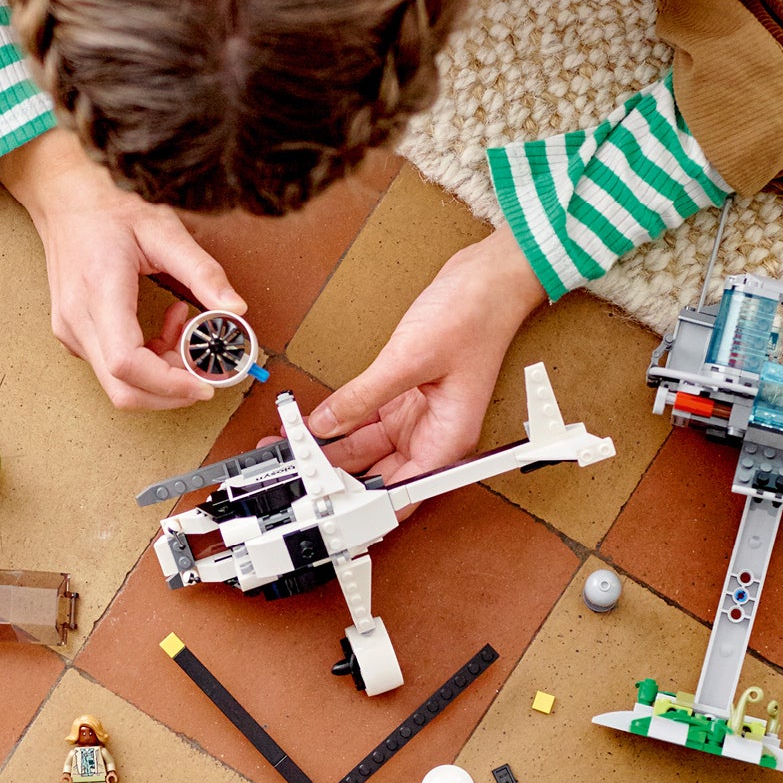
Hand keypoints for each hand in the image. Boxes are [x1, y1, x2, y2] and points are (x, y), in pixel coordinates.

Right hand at [0, 130, 244, 409]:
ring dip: (163, 374)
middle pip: (123, 389)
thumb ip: (202, 271)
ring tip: (185, 330)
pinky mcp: (75, 335)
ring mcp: (71, 332)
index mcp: (99, 292)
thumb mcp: (164, 230)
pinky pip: (114, 369)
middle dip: (171, 390)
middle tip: (206, 369)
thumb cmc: (110, 209)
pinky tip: (166, 328)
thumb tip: (235, 308)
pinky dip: (149, 363)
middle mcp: (78, 320)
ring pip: (120, 385)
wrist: (66, 198)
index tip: (203, 384)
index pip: (127, 364)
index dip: (168, 384)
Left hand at [306, 226, 546, 481]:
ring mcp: (419, 416)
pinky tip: (312, 424)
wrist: (489, 279)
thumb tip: (327, 424)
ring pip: (368, 447)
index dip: (364, 504)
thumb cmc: (474, 317)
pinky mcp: (405, 395)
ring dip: (332, 449)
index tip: (327, 502)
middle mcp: (434, 434)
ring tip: (293, 450)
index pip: (403, 493)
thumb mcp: (409, 359)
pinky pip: (367, 419)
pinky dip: (341, 421)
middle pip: (379, 472)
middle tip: (297, 474)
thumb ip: (363, 396)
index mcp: (447, 439)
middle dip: (337, 475)